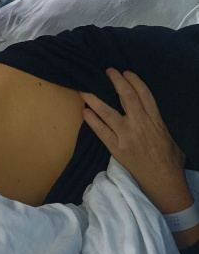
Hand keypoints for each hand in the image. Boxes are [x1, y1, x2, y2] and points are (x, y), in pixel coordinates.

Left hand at [81, 69, 192, 215]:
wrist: (164, 182)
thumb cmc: (169, 160)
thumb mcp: (168, 135)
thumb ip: (156, 122)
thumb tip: (147, 113)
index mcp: (155, 120)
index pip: (144, 94)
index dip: (134, 81)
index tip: (125, 72)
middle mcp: (140, 124)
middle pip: (126, 97)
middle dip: (116, 81)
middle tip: (107, 71)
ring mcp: (127, 136)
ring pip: (108, 112)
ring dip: (94, 99)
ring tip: (85, 90)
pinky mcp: (117, 149)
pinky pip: (100, 131)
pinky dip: (91, 121)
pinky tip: (84, 112)